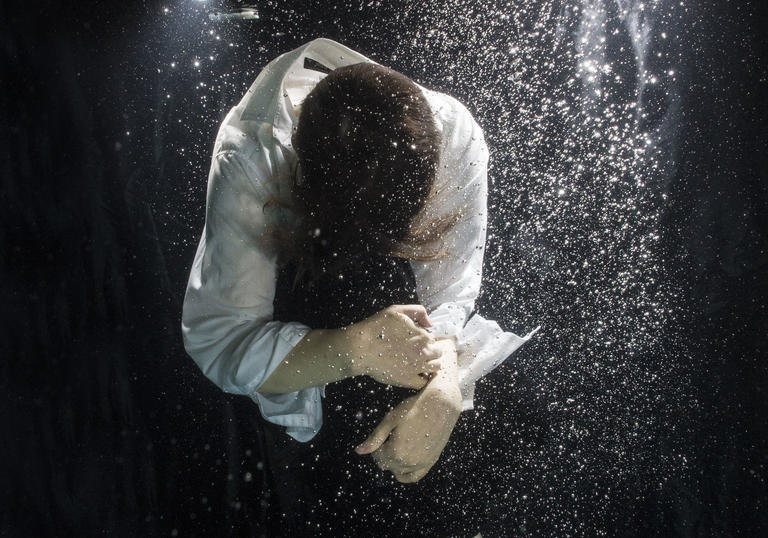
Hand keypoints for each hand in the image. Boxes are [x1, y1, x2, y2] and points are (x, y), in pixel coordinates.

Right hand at [349, 304, 441, 389]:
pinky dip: (421, 379)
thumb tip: (430, 323)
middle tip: (420, 351)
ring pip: (435, 368)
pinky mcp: (407, 379)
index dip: (426, 339)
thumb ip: (418, 311)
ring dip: (431, 364)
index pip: (433, 339)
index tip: (417, 341)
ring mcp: (416, 367)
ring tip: (420, 362)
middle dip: (432, 351)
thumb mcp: (397, 310)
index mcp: (423, 336)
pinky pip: (423, 382)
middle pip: (438, 353)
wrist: (360, 348)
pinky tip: (415, 374)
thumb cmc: (376, 327)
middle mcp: (423, 353)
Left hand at [354, 364, 461, 482]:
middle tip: (388, 439)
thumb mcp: (390, 420)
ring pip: (399, 472)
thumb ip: (375, 438)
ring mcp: (421, 464)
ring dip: (394, 463)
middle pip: (387, 465)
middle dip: (383, 455)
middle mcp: (408, 462)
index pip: (377, 457)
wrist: (441, 404)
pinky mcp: (431, 462)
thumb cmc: (414, 408)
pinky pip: (414, 476)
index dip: (376, 448)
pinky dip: (406, 473)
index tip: (380, 438)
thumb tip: (358, 451)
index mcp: (396, 451)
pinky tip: (404, 462)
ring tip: (397, 447)